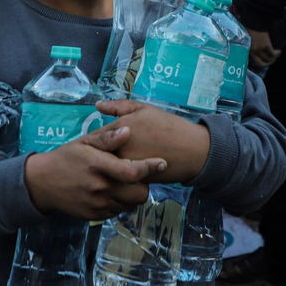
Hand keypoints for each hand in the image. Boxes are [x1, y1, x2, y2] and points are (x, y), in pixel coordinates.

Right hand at [24, 126, 166, 220]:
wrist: (43, 183)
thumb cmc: (68, 157)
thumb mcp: (85, 142)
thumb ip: (107, 138)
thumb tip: (128, 131)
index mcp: (98, 166)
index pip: (132, 172)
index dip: (150, 168)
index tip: (163, 163)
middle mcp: (99, 188)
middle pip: (139, 193)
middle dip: (144, 184)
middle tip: (138, 174)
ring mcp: (97, 204)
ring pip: (131, 204)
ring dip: (134, 194)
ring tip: (126, 182)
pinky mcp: (95, 215)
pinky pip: (119, 211)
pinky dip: (122, 202)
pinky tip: (114, 190)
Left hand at [95, 99, 209, 183]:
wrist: (191, 150)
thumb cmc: (168, 126)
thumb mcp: (144, 109)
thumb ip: (118, 106)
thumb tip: (97, 105)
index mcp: (119, 129)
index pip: (94, 138)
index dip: (96, 140)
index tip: (100, 142)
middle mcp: (119, 149)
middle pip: (98, 155)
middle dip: (99, 154)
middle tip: (107, 152)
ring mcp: (126, 166)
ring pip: (107, 168)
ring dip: (108, 165)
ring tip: (117, 160)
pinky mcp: (134, 180)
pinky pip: (119, 178)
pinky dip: (120, 175)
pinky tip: (127, 169)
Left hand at [248, 29, 280, 68]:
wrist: (253, 22)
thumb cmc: (251, 29)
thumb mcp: (249, 40)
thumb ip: (252, 46)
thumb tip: (257, 51)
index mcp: (249, 51)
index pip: (258, 63)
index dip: (265, 64)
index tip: (269, 61)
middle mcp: (254, 52)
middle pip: (265, 62)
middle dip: (271, 61)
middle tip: (275, 57)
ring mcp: (260, 49)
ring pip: (270, 58)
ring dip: (275, 57)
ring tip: (278, 53)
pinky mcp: (266, 45)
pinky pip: (273, 53)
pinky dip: (277, 53)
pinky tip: (279, 50)